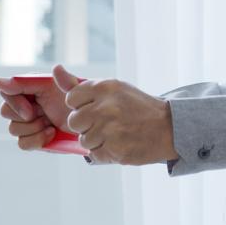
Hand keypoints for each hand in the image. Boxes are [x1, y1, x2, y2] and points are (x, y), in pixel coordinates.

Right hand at [0, 71, 72, 151]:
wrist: (93, 126)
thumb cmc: (79, 103)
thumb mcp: (61, 87)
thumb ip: (31, 82)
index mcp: (32, 88)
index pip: (6, 91)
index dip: (15, 102)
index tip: (30, 111)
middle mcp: (27, 104)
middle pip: (5, 111)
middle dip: (25, 117)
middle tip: (44, 116)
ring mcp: (29, 124)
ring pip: (13, 129)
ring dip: (34, 128)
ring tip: (50, 124)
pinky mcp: (34, 139)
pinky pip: (22, 144)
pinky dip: (37, 140)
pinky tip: (51, 134)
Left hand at [52, 65, 177, 165]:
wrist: (170, 128)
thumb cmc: (138, 107)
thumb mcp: (114, 89)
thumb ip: (81, 85)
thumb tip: (55, 69)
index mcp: (105, 87)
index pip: (71, 99)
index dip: (82, 106)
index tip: (98, 108)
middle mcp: (106, 107)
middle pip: (73, 122)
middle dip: (87, 125)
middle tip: (108, 123)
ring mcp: (110, 130)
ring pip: (84, 140)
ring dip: (97, 141)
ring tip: (117, 135)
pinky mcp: (115, 150)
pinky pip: (95, 155)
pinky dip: (106, 153)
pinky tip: (121, 145)